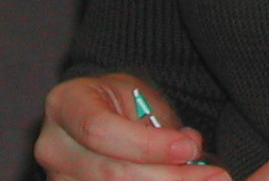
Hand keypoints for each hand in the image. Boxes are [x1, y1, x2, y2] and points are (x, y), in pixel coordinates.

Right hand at [36, 75, 221, 180]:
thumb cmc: (121, 103)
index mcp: (64, 104)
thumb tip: (191, 150)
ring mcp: (58, 179)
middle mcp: (53, 145)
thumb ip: (160, 122)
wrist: (99, 114)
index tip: (189, 147)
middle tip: (215, 177)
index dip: (147, 144)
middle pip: (111, 173)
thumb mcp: (139, 96)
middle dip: (169, 178)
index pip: (100, 130)